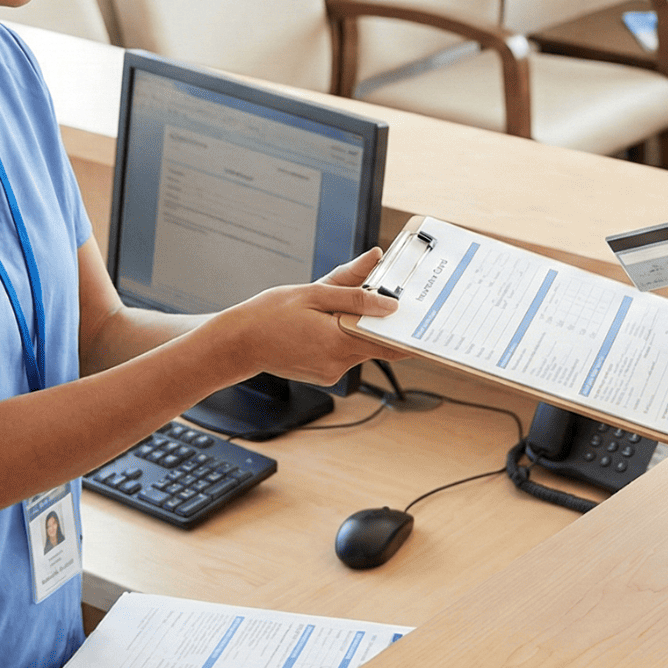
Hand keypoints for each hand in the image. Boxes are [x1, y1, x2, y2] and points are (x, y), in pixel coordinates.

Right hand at [220, 248, 406, 383]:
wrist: (238, 344)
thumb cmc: (269, 315)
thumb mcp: (314, 293)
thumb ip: (354, 293)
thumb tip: (388, 298)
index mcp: (339, 342)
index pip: (390, 343)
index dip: (411, 334)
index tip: (429, 325)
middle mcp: (339, 363)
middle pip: (376, 342)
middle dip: (379, 320)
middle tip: (380, 297)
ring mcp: (331, 372)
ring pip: (359, 346)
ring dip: (356, 327)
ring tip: (329, 309)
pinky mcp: (324, 374)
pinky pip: (344, 353)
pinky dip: (341, 337)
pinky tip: (320, 324)